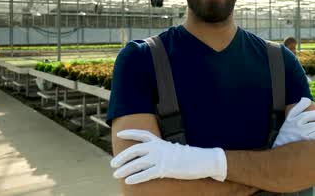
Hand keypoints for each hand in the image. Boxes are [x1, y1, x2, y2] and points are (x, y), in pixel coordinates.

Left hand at [111, 129, 226, 184]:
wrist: (202, 160)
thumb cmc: (188, 156)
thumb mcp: (173, 149)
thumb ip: (161, 150)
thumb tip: (151, 155)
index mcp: (160, 142)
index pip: (142, 134)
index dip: (130, 133)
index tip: (120, 134)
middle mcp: (158, 148)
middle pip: (135, 150)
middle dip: (122, 157)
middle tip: (113, 163)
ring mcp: (161, 158)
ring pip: (137, 163)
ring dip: (125, 169)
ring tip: (116, 174)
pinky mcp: (164, 169)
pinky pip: (146, 174)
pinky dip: (135, 177)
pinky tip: (128, 181)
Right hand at [272, 97, 314, 147]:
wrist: (282, 151)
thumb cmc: (288, 134)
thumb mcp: (288, 122)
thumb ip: (297, 110)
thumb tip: (306, 99)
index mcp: (289, 120)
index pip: (295, 109)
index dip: (303, 103)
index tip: (310, 102)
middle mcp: (293, 125)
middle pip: (307, 116)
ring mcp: (298, 133)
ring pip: (313, 126)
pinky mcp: (304, 141)